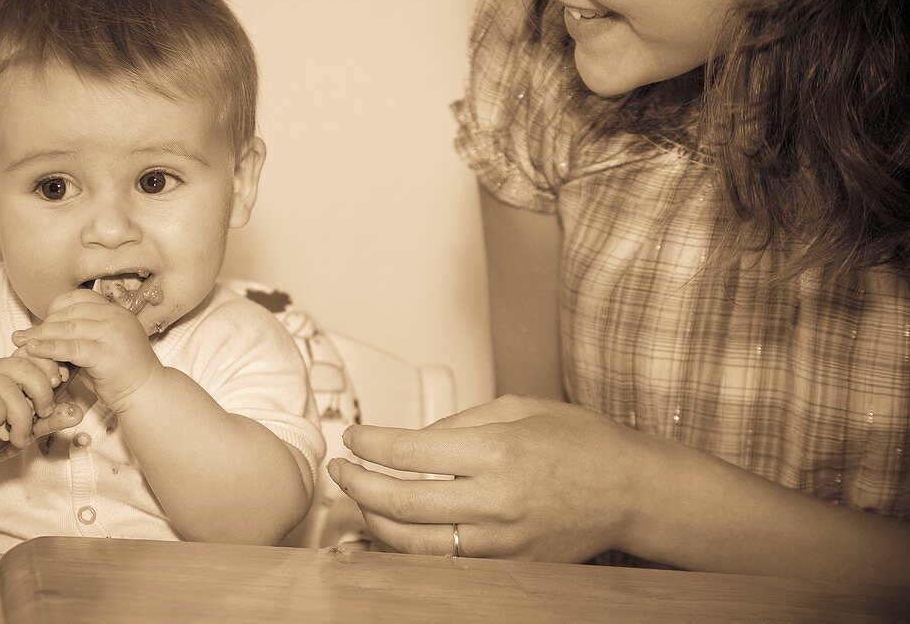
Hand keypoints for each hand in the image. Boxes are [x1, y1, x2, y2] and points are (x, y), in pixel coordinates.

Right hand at [0, 346, 82, 466]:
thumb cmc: (2, 431)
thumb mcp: (34, 425)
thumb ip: (53, 418)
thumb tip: (77, 413)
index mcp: (17, 366)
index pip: (39, 353)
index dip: (53, 368)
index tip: (60, 384)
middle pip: (27, 370)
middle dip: (42, 395)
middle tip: (43, 414)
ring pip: (10, 390)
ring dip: (21, 418)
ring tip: (20, 436)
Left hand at [10, 288, 163, 412]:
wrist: (146, 394)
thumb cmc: (122, 373)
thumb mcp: (103, 345)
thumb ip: (84, 334)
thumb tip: (50, 330)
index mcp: (116, 311)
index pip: (79, 298)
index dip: (56, 308)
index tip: (40, 322)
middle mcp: (116, 317)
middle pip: (70, 313)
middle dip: (42, 324)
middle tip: (20, 334)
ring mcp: (113, 334)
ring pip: (68, 328)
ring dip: (40, 335)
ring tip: (20, 342)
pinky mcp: (107, 354)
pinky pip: (71, 348)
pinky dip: (49, 348)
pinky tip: (33, 351)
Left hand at [327, 394, 648, 561]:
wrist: (632, 491)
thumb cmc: (581, 442)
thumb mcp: (518, 408)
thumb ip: (458, 424)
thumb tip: (410, 440)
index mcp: (498, 452)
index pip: (410, 451)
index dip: (370, 444)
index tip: (353, 437)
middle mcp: (497, 501)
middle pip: (402, 503)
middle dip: (359, 485)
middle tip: (342, 470)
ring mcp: (503, 542)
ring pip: (415, 545)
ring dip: (375, 522)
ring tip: (359, 500)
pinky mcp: (509, 567)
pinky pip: (445, 564)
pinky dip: (410, 549)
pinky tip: (394, 529)